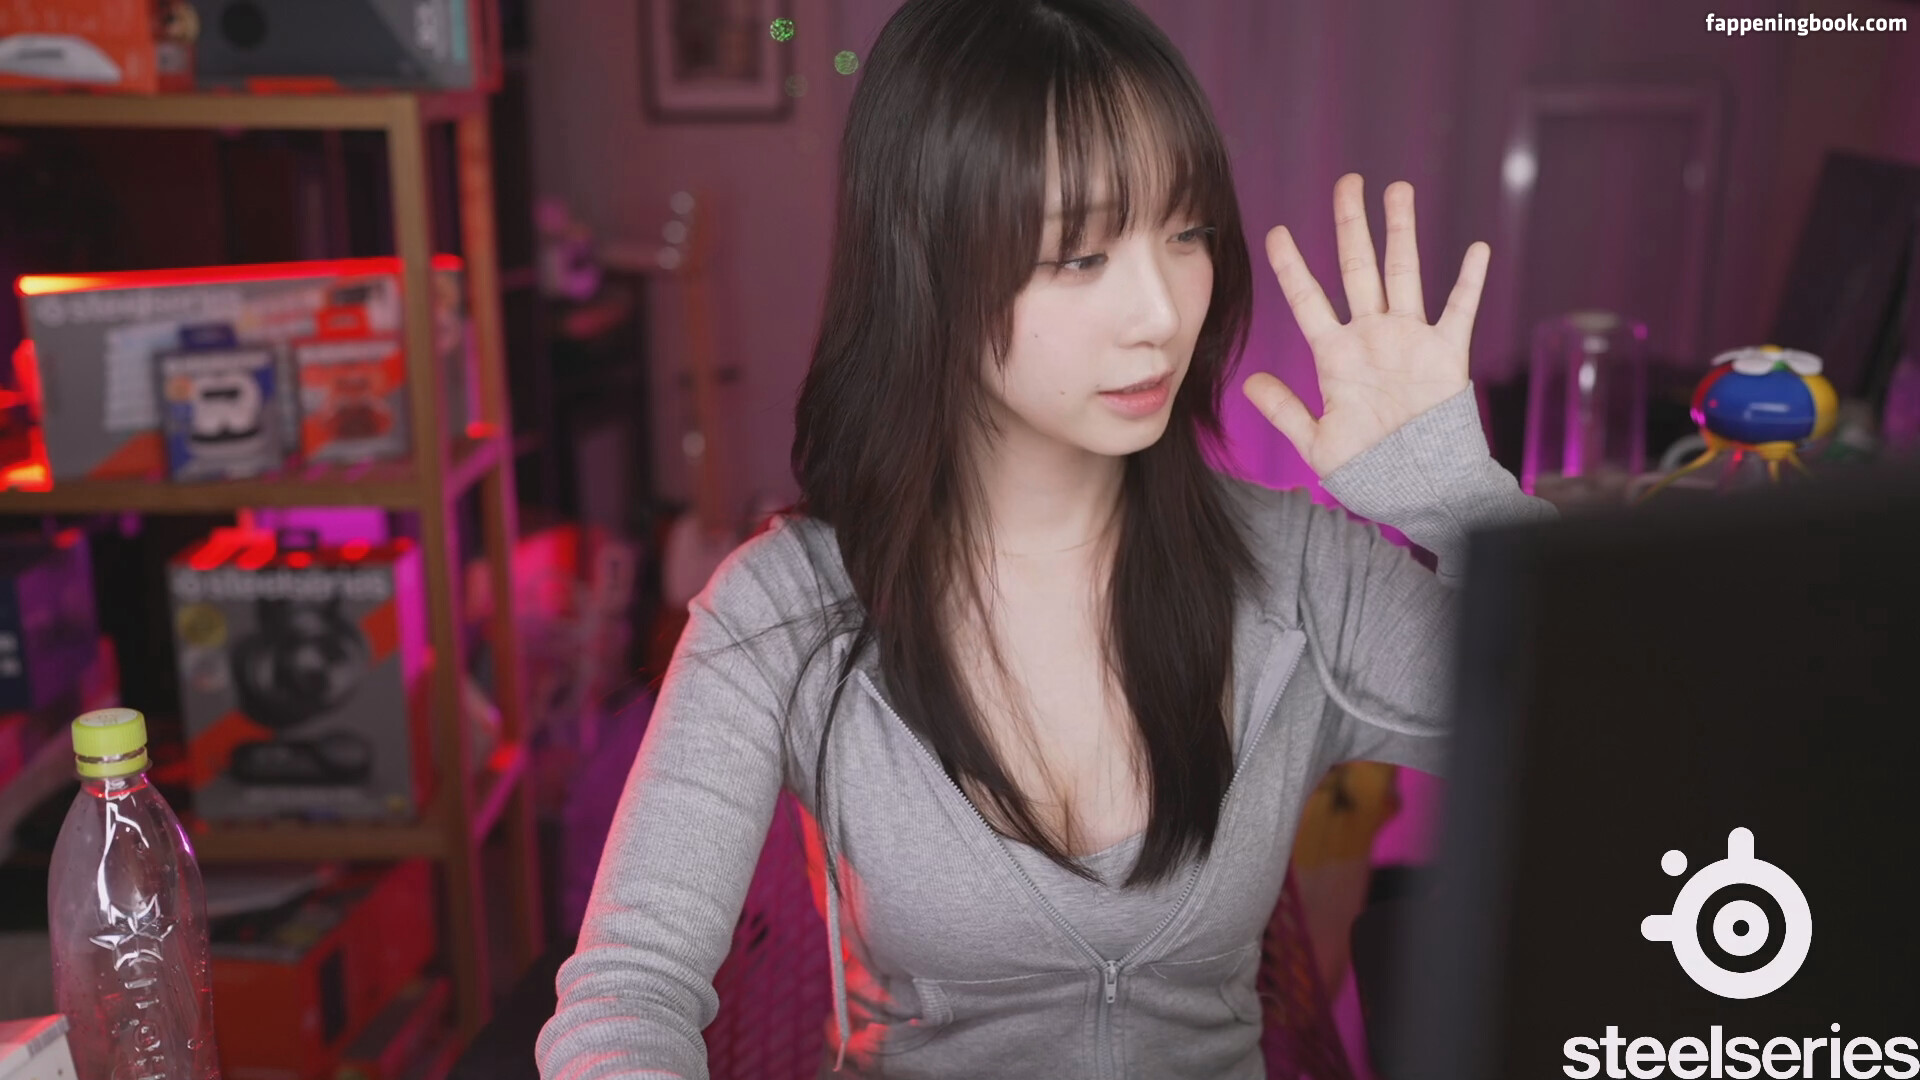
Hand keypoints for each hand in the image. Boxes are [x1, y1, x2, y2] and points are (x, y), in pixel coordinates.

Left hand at [1242, 173, 1489, 477]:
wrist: (1416, 490)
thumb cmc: (1368, 470)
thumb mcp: (1317, 443)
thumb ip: (1284, 410)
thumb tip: (1249, 381)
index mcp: (1336, 356)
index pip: (1307, 300)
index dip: (1292, 266)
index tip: (1276, 232)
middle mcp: (1372, 337)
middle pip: (1358, 268)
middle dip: (1351, 224)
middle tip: (1347, 182)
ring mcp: (1409, 341)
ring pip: (1404, 273)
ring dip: (1401, 232)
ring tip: (1396, 189)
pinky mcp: (1446, 355)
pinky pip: (1458, 311)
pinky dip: (1469, 282)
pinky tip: (1476, 250)